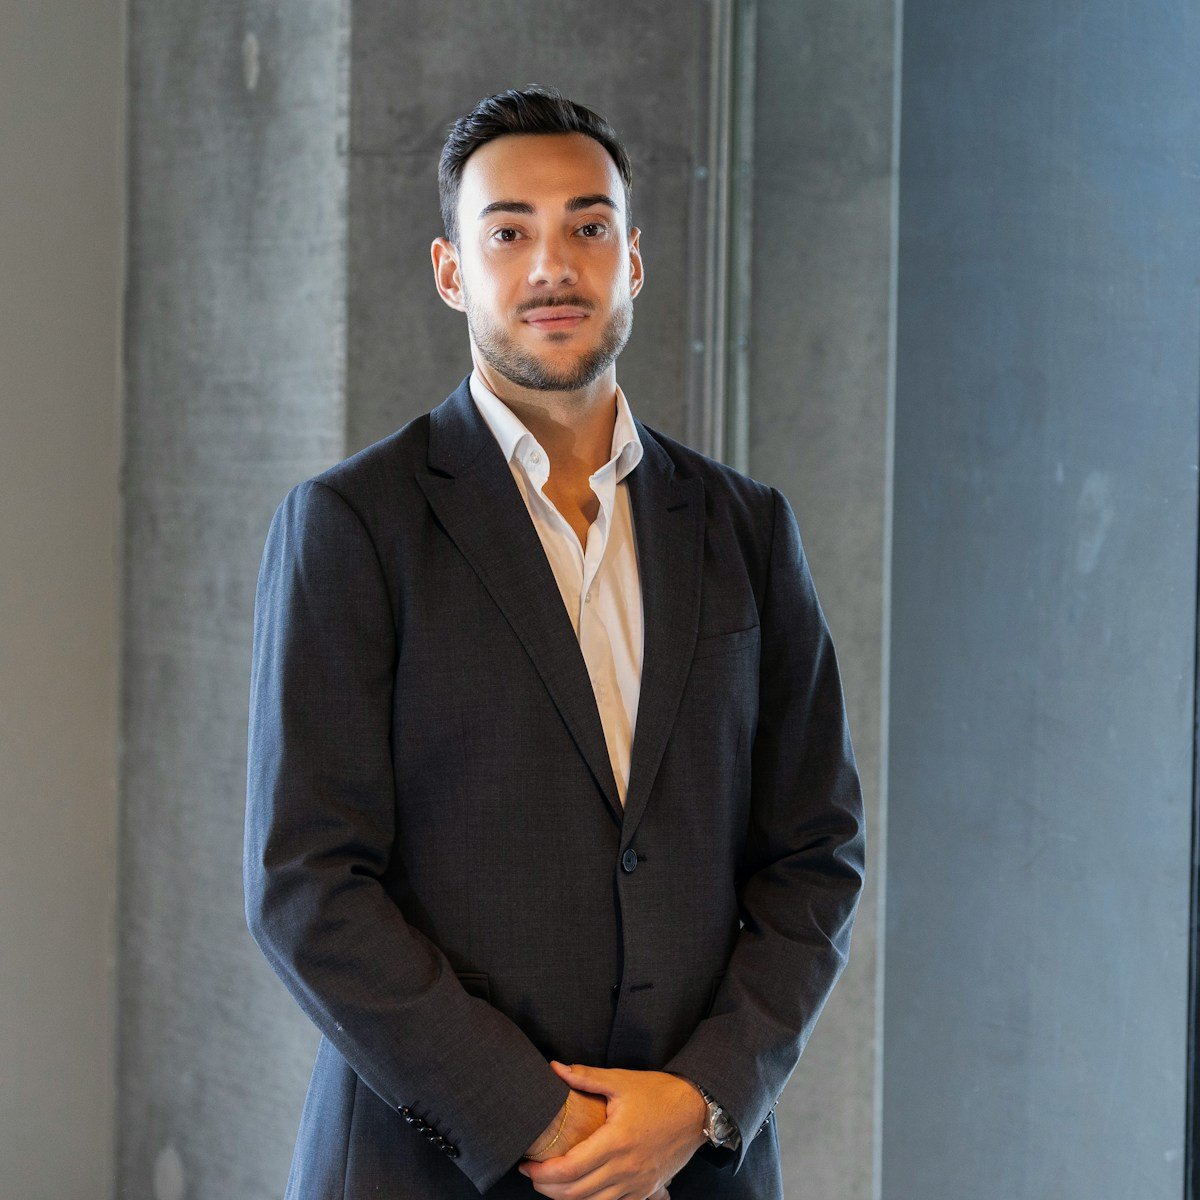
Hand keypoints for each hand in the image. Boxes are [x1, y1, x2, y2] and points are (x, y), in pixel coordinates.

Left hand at [517, 1061, 705, 1198]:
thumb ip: (585, 1077)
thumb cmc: (659, 1093)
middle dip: (547, 1189)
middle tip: (532, 1174)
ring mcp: (636, 1184)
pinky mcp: (645, 1189)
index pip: (570, 1169)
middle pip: (576, 1194)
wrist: (697, 1110)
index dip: (543, 1173)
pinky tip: (580, 1191)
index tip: (527, 1164)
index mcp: (616, 1142)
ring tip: (551, 1183)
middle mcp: (625, 1169)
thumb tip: (555, 1068)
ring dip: (566, 1199)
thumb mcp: (621, 1081)